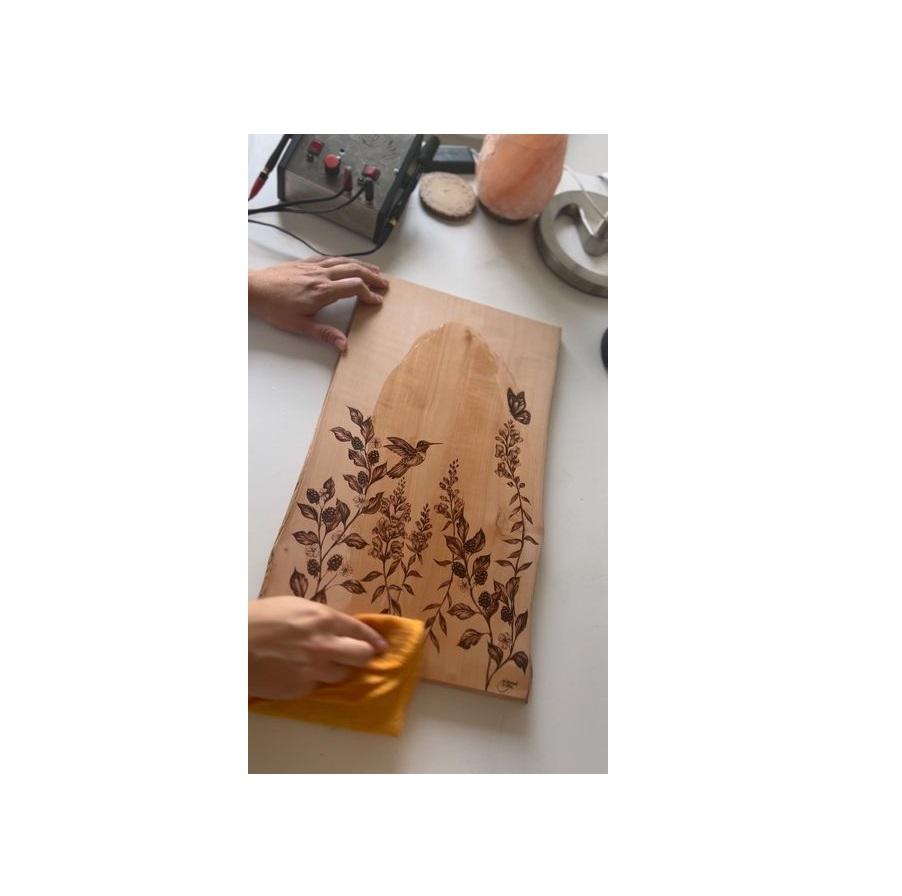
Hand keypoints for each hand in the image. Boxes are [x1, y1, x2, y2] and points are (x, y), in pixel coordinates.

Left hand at [248, 257, 388, 350]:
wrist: (253, 288)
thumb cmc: (273, 307)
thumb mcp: (299, 326)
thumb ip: (324, 334)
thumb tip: (343, 345)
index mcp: (322, 291)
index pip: (355, 288)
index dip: (369, 294)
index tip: (377, 301)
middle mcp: (321, 275)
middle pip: (354, 271)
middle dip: (372, 277)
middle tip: (384, 284)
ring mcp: (313, 267)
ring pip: (344, 262)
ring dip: (362, 266)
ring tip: (375, 271)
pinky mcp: (305, 263)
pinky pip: (330, 258)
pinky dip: (344, 260)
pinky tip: (347, 263)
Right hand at [248, 597, 387, 700]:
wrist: (232, 645)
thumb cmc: (259, 618)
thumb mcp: (294, 606)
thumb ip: (320, 618)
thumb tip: (337, 627)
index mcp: (324, 619)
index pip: (360, 631)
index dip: (373, 639)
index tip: (381, 646)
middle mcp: (325, 645)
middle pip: (362, 656)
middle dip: (364, 655)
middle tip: (358, 656)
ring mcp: (313, 670)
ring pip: (342, 675)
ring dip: (337, 669)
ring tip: (322, 664)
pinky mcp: (300, 689)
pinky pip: (317, 687)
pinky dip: (313, 681)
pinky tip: (298, 673)